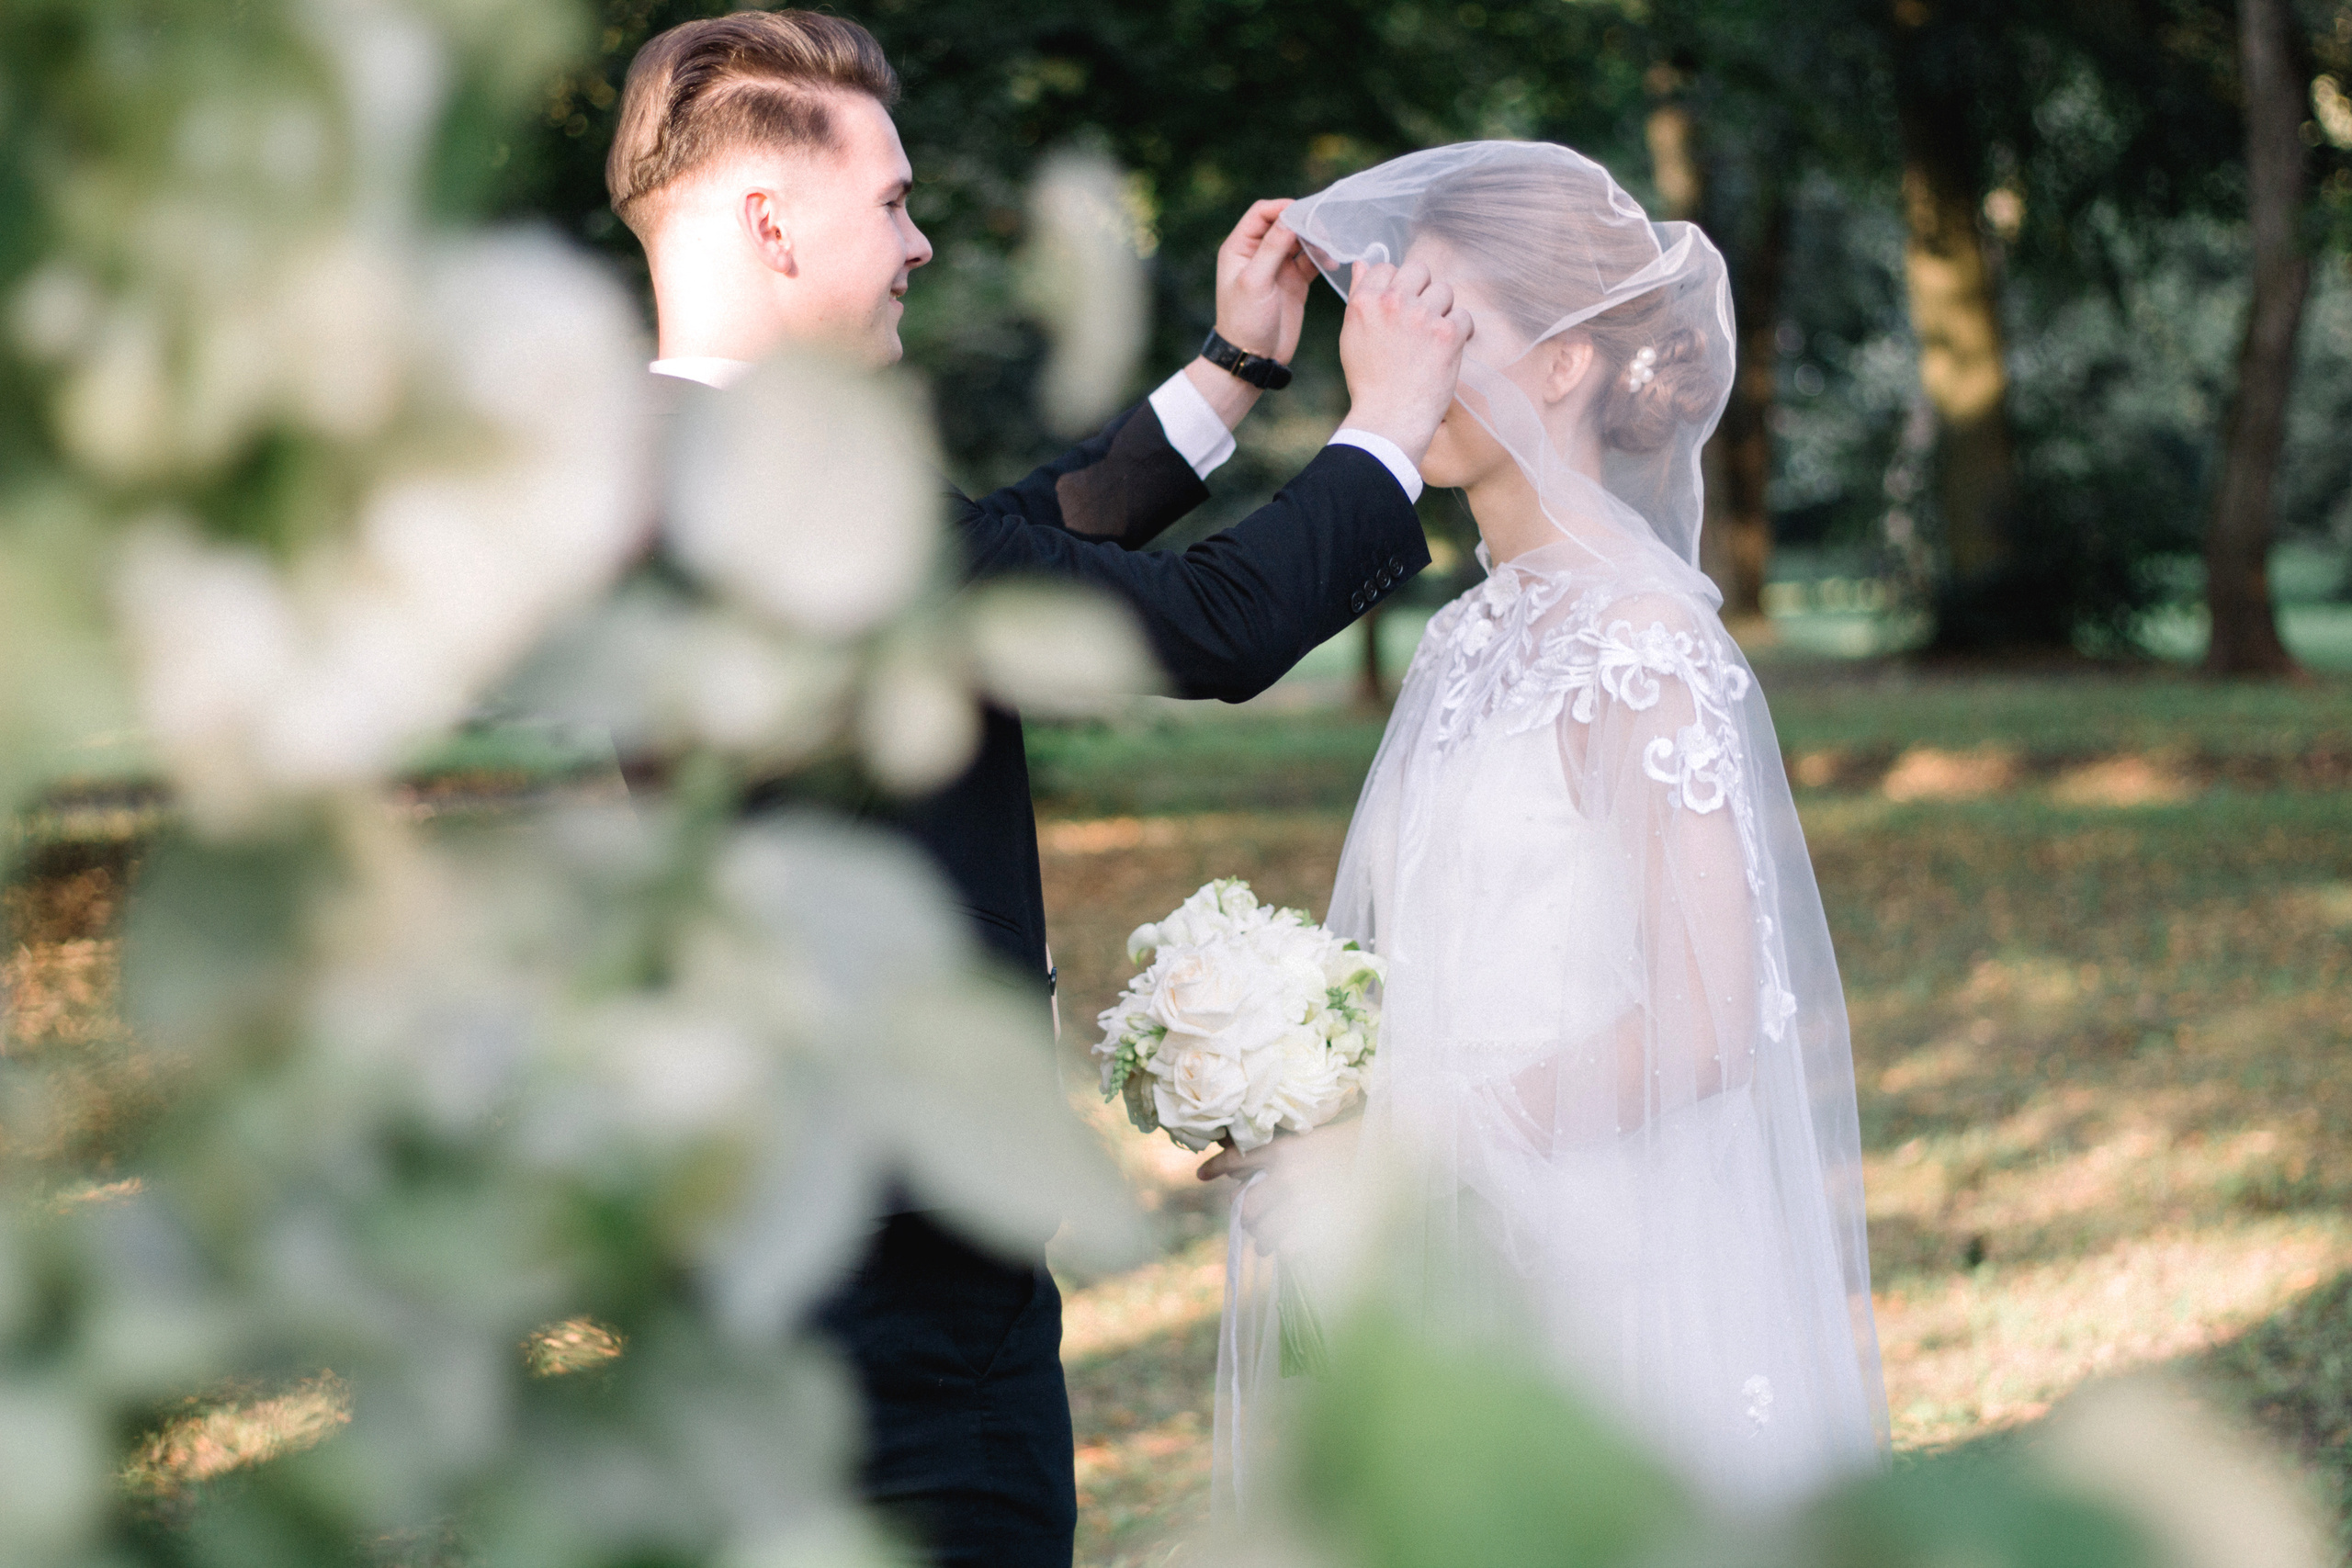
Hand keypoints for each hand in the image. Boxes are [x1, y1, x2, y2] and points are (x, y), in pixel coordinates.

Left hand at [1196, 1116, 1359, 1251]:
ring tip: (1271, 1243)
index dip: (1217, 1167)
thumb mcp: (1309, 1144)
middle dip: (1249, 1219)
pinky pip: (1288, 1250)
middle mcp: (1288, 1177)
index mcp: (1284, 1152)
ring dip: (1265, 1241)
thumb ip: (1274, 1157)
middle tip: (1255, 1223)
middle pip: (1247, 1208)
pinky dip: (1288, 1251)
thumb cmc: (1350, 1151)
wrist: (1390, 1158)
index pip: (1239, 1159)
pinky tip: (1295, 1247)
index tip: (1200, 1174)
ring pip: (1263, 1235)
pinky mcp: (1319, 1229)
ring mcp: (1303, 1205)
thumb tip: (1236, 1173)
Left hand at [1213, 198, 1316, 363]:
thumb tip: (1290, 217)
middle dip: (1304, 222)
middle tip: (1325, 229)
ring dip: (1316, 240)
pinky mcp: (1294, 282)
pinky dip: (1322, 257)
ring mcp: (1278, 267)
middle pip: (1284, 223)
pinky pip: (1311, 261)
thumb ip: (1272, 248)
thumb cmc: (1244, 320)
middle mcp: (1258, 253)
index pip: (1261, 213)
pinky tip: (1332, 262)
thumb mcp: (1255, 282)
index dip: (1282, 208)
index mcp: (1240, 248)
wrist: (1253, 357)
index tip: (1305, 211)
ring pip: (1300, 241)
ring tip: (1331, 245)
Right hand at [1337, 258, 1472, 467]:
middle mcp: (1393, 303)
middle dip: (1423, 290)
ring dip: (1443, 310)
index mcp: (1366, 302)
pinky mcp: (1448, 334)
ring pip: (1445, 291)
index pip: (1387, 267)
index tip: (1400, 305)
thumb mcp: (1352, 335)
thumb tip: (1362, 263)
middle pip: (1420, 270)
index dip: (1396, 284)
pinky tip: (1448, 350)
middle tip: (1420, 318)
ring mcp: (1422, 316)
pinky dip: (1460, 332)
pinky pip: (1464, 316)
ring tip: (1433, 338)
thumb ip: (1360, 296)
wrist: (1389, 419)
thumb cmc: (1369, 381)